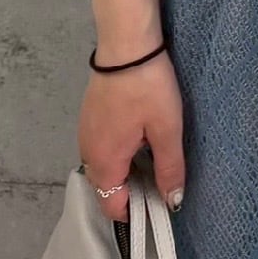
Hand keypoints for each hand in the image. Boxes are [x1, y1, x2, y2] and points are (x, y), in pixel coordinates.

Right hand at [78, 46, 185, 221]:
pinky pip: (102, 148)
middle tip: (163, 180)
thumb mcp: (167, 130)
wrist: (126, 45)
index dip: (135, 213)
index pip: (110, 206)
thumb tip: (172, 202)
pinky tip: (141, 137)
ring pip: (104, 166)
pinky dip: (120, 153)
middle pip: (106, 188)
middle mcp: (88, 152)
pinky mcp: (90, 116)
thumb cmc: (148, 88)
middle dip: (132, 192)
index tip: (160, 204)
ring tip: (156, 158)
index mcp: (104, 162)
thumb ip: (169, 168)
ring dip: (127, 171)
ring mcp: (85, 132)